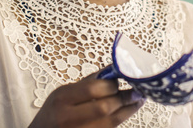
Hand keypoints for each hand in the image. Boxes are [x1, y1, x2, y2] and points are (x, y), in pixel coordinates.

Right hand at [29, 69, 144, 127]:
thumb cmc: (53, 112)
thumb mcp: (63, 92)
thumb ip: (87, 83)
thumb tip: (112, 70)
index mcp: (62, 99)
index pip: (92, 89)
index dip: (111, 84)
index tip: (122, 79)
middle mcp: (68, 117)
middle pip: (103, 107)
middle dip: (124, 98)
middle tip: (137, 90)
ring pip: (111, 122)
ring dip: (129, 109)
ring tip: (139, 100)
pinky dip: (121, 119)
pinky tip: (128, 111)